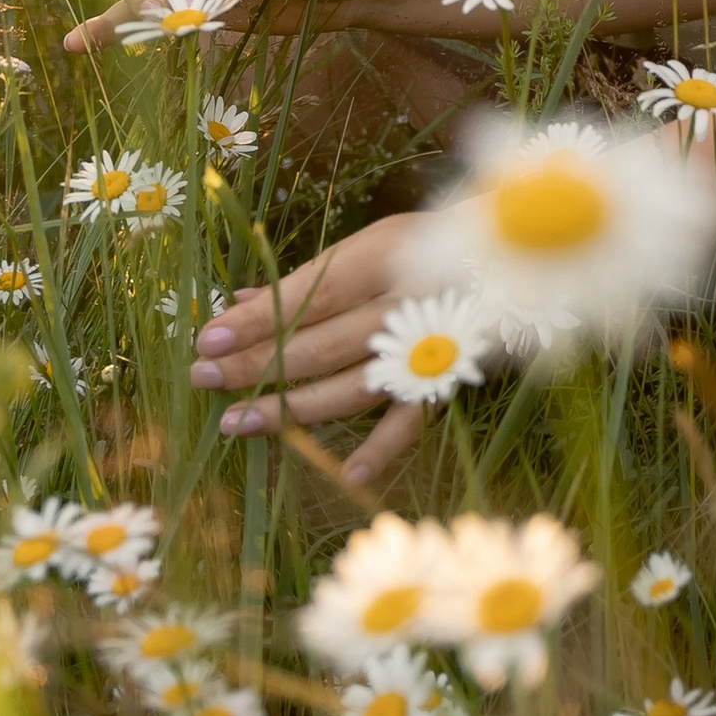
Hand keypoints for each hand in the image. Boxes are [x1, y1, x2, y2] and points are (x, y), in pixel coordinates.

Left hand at [192, 218, 428, 484]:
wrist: (509, 262)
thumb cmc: (425, 247)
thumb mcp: (370, 243)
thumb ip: (310, 276)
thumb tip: (239, 301)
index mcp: (384, 257)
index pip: (310, 296)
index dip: (258, 320)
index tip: (209, 338)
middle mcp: (406, 304)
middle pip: (321, 344)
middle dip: (257, 365)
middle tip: (205, 379)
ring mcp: (428, 347)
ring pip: (352, 387)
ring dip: (291, 409)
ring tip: (236, 421)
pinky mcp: (447, 381)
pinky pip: (412, 421)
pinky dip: (383, 449)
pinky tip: (346, 473)